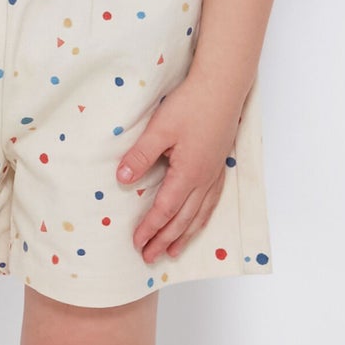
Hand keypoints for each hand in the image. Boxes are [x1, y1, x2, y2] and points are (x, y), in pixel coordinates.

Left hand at [114, 77, 246, 263]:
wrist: (222, 87)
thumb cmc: (191, 104)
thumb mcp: (159, 129)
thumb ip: (140, 156)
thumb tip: (121, 180)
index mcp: (188, 173)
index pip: (165, 210)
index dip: (150, 229)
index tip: (137, 244)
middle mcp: (204, 179)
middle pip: (183, 219)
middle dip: (165, 240)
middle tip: (150, 257)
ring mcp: (214, 173)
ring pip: (200, 214)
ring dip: (185, 235)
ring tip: (174, 251)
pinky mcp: (219, 164)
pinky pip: (211, 201)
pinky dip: (202, 218)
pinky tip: (198, 221)